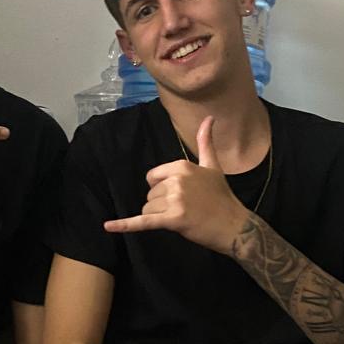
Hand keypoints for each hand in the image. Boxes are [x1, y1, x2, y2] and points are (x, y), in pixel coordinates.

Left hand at [104, 116, 244, 253]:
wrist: (234, 226)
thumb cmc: (222, 196)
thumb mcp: (213, 165)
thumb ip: (205, 142)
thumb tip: (208, 117)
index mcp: (181, 166)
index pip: (151, 177)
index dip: (161, 189)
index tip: (180, 195)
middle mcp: (177, 180)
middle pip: (149, 194)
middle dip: (161, 205)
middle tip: (185, 209)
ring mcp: (175, 200)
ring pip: (148, 209)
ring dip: (159, 217)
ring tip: (183, 218)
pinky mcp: (173, 220)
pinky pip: (143, 222)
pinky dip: (125, 225)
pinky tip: (108, 226)